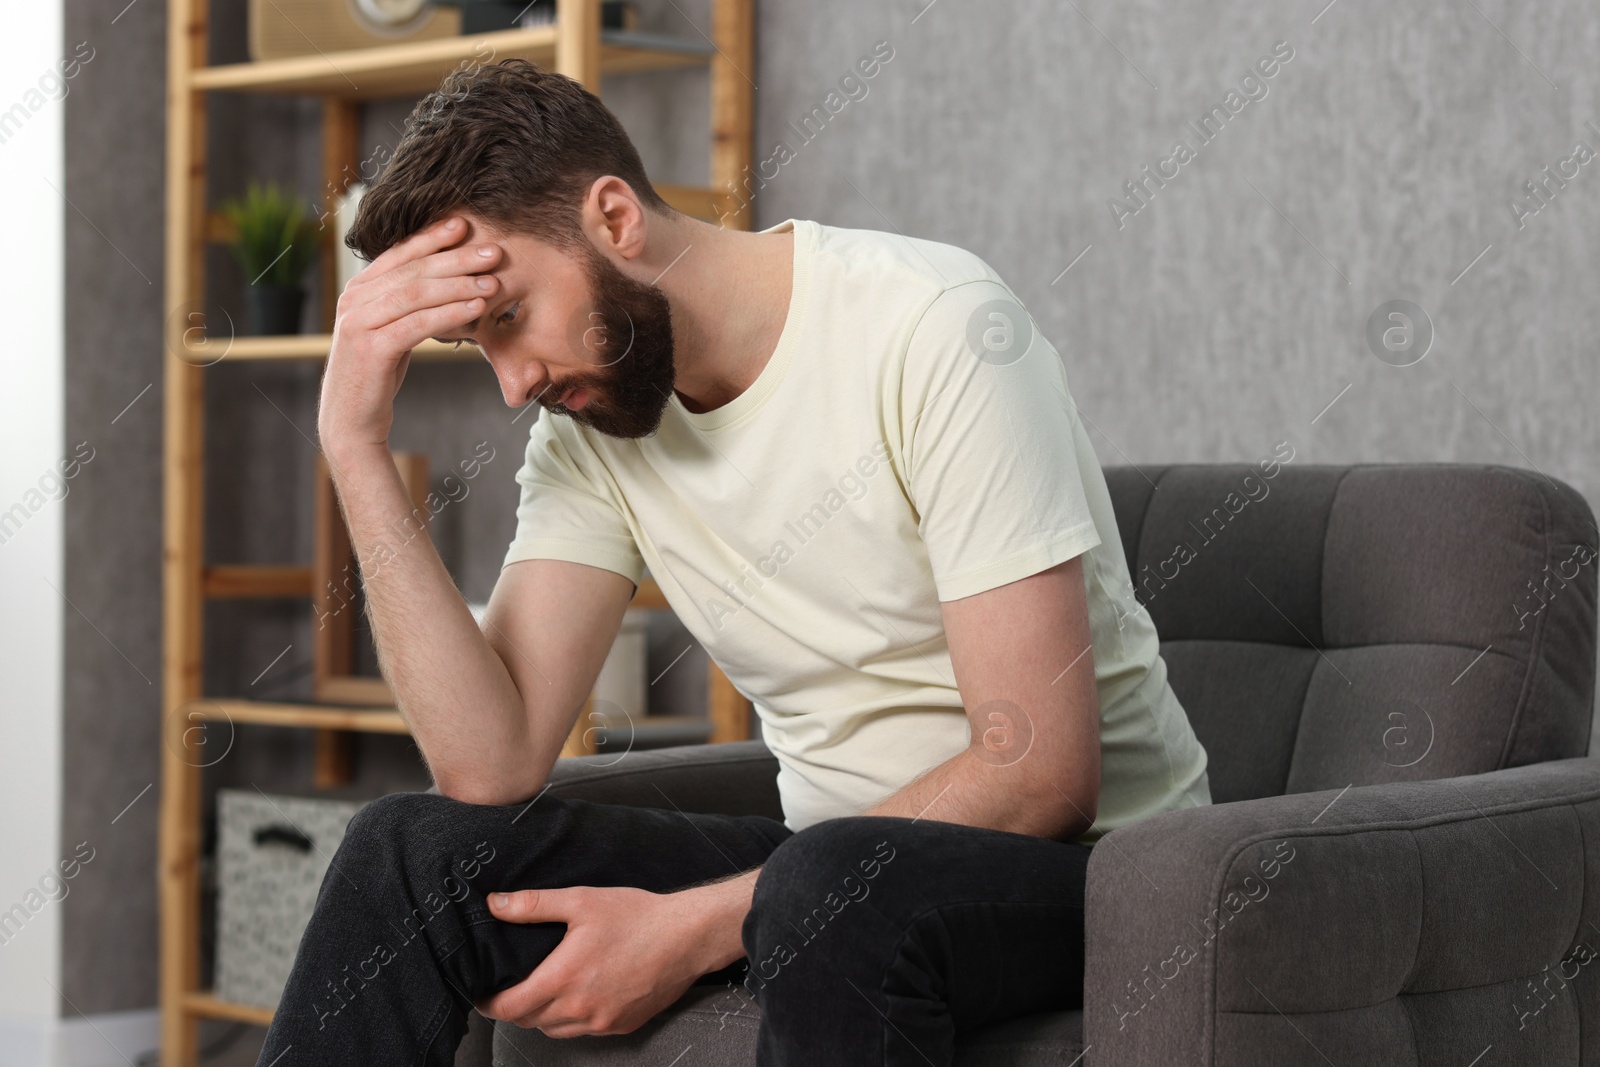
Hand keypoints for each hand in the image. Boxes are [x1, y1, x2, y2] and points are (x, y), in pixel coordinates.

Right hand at [317, 215, 501, 456]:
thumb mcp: (391, 330)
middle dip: (456, 259)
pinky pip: (417, 325)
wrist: (351, 420)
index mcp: (358, 289)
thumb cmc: (377, 374)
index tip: (465, 225)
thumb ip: (406, 305)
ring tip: (492, 282)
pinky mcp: (370, 349)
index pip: (400, 254)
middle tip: (493, 252)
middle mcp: (353, 300)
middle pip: (413, 271)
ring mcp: (359, 323)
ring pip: (416, 295)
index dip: (432, 238)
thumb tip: (446, 282)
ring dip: (459, 285)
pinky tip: (476, 309)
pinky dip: (449, 314)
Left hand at [476, 885, 722, 1037]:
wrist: (687, 937)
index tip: (482, 994)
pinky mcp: (620, 1026)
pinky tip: (578, 996)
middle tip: (510, 988)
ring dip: (541, 1016)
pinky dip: (572, 1019)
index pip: (509, 1007)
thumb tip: (495, 904)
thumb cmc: (636, 915)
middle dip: (514, 1008)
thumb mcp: (581, 901)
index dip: (489, 1003)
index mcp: (563, 978)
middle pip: (528, 1021)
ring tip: (542, 992)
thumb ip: (534, 905)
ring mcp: (601, 1022)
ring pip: (555, 1030)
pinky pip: (584, 1032)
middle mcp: (579, 1008)